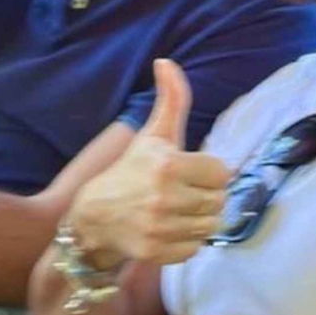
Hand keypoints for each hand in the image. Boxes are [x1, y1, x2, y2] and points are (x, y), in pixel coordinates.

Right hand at [65, 59, 230, 265]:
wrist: (93, 217)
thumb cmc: (131, 171)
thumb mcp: (152, 134)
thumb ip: (171, 99)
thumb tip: (167, 61)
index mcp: (167, 164)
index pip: (222, 173)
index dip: (209, 173)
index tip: (190, 173)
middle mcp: (164, 197)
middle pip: (219, 202)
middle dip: (205, 197)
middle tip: (183, 194)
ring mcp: (159, 228)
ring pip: (211, 227)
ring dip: (198, 220)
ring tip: (177, 212)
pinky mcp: (156, 253)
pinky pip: (195, 249)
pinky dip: (185, 242)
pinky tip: (168, 230)